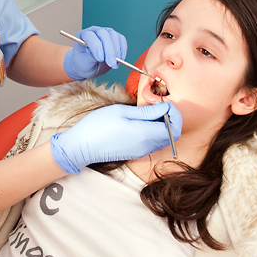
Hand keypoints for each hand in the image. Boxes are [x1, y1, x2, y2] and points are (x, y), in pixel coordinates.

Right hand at [49, 102, 182, 173]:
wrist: (81, 146)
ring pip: (163, 139)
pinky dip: (153, 131)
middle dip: (171, 119)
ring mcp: (141, 151)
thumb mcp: (121, 111)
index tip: (165, 103)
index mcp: (145, 134)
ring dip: (162, 125)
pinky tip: (140, 122)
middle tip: (158, 106)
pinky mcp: (136, 153)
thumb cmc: (98, 126)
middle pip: (172, 135)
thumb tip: (165, 109)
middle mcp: (146, 146)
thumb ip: (146, 111)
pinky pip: (153, 142)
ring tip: (148, 112)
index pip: (175, 128)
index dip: (175, 114)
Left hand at [63, 26, 127, 79]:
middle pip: (103, 34)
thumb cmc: (84, 64)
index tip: (100, 59)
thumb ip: (90, 57)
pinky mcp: (115, 37)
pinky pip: (121, 39)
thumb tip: (98, 52)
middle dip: (108, 50)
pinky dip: (122, 50)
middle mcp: (94, 31)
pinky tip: (120, 59)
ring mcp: (105, 32)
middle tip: (111, 63)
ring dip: (116, 51)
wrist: (90, 67)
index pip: (89, 36)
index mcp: (83, 35)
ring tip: (114, 64)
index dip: (96, 46)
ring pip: (113, 35)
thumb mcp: (84, 63)